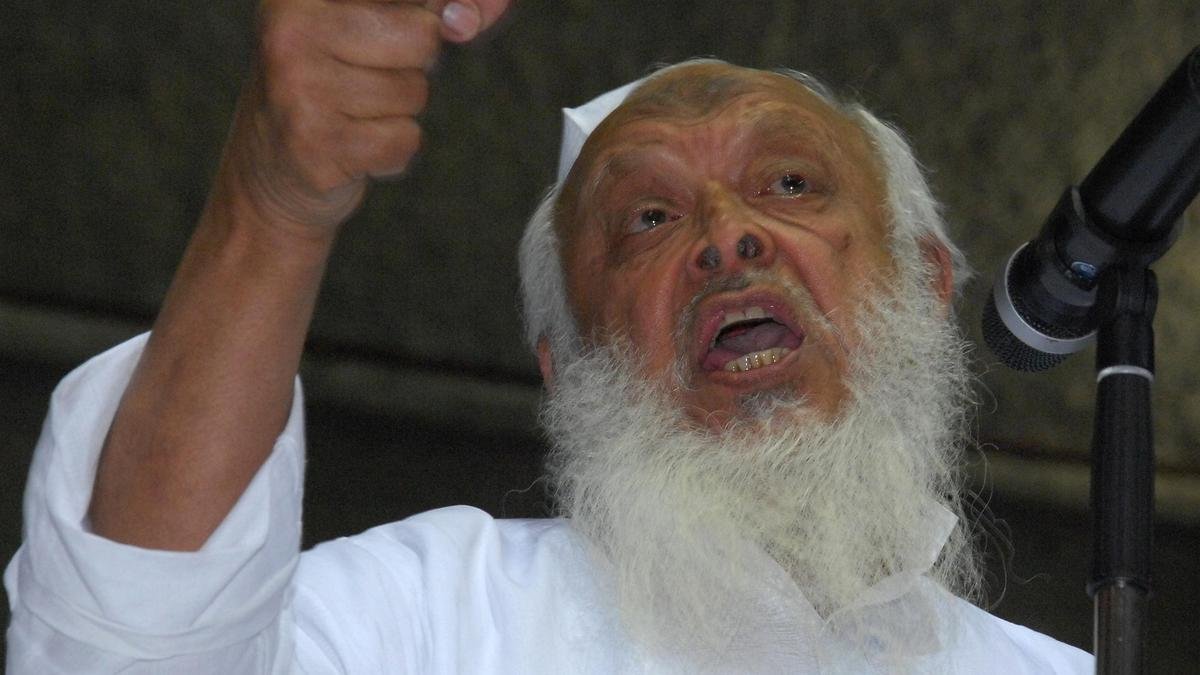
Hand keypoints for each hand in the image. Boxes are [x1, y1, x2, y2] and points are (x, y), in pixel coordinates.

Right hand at [220, 0, 512, 238]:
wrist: (267, 174)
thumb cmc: (331, 91)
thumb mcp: (369, 35)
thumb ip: (430, 14)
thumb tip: (477, 15)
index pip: (412, 4)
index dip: (434, 19)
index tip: (435, 32)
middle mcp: (291, 28)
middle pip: (423, 37)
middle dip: (413, 70)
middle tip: (364, 85)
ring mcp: (298, 87)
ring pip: (415, 93)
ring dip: (398, 115)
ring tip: (350, 119)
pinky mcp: (313, 143)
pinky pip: (404, 140)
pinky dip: (392, 153)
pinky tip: (352, 151)